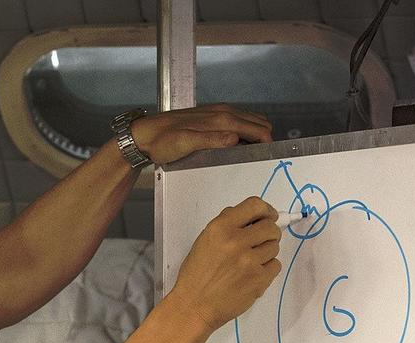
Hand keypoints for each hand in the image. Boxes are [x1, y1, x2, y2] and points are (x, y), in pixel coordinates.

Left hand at [130, 104, 272, 165]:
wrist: (145, 134)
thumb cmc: (163, 142)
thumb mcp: (186, 144)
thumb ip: (211, 141)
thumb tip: (235, 139)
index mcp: (221, 119)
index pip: (256, 128)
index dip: (267, 143)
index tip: (269, 157)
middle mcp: (222, 112)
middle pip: (257, 122)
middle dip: (265, 138)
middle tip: (262, 158)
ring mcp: (217, 112)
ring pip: (249, 120)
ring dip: (255, 134)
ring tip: (253, 153)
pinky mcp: (211, 116)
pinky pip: (237, 122)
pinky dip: (245, 131)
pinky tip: (238, 145)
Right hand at [168, 196, 281, 330]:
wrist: (194, 306)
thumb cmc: (196, 275)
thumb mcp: (204, 241)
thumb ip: (227, 225)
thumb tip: (250, 218)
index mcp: (220, 228)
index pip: (255, 205)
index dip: (266, 210)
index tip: (269, 216)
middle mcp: (236, 241)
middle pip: (270, 227)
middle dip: (269, 233)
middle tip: (260, 242)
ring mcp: (249, 261)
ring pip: (274, 246)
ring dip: (266, 252)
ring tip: (251, 262)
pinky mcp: (259, 279)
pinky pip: (275, 265)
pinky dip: (267, 269)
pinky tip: (253, 274)